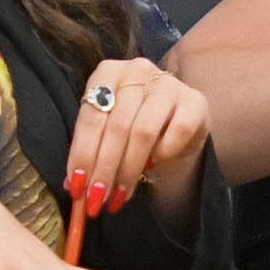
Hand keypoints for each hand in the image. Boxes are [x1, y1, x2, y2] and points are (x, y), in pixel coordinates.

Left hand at [63, 57, 208, 222]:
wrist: (176, 122)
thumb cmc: (134, 125)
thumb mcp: (107, 131)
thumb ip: (91, 151)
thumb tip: (75, 186)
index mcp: (107, 72)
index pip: (90, 118)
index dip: (82, 154)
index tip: (78, 187)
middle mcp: (137, 70)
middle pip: (117, 126)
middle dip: (104, 168)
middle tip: (98, 199)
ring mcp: (168, 84)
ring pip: (143, 132)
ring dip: (129, 169)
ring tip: (120, 195)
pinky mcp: (195, 101)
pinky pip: (177, 132)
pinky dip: (162, 153)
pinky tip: (152, 167)